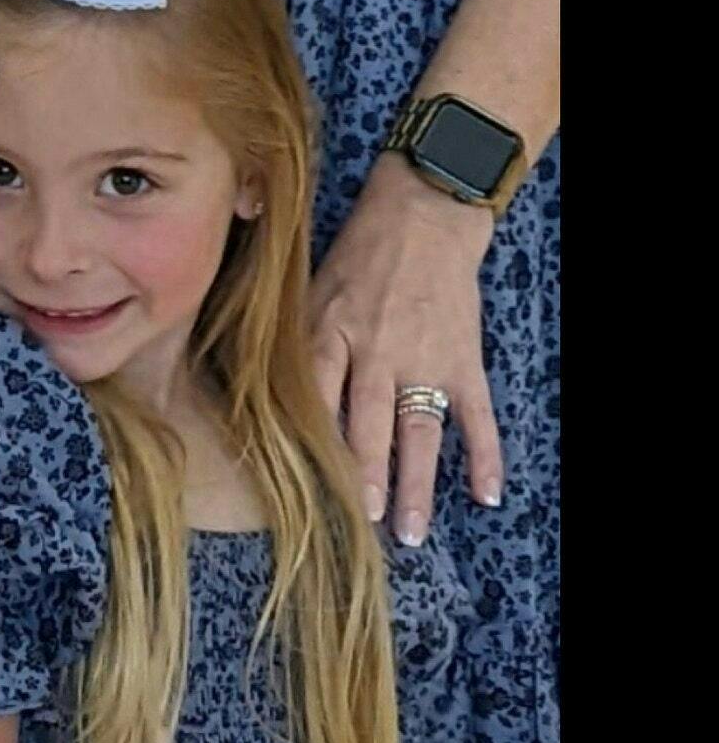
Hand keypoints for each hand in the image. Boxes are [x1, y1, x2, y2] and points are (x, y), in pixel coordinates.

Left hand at [309, 155, 501, 544]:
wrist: (425, 211)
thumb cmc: (358, 256)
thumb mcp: (311, 293)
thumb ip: (294, 349)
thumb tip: (255, 405)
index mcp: (332, 334)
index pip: (318, 398)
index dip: (312, 445)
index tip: (302, 491)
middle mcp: (378, 351)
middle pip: (371, 423)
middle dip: (367, 475)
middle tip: (363, 524)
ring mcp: (425, 357)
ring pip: (420, 429)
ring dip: (416, 482)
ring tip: (411, 531)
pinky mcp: (463, 358)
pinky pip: (477, 413)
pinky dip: (485, 454)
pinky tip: (487, 495)